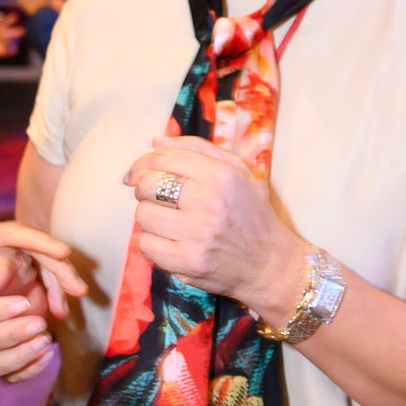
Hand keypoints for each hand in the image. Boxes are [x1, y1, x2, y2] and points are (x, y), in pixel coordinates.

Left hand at [0, 218, 85, 369]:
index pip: (8, 233)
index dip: (37, 241)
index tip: (64, 252)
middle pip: (29, 242)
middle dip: (56, 264)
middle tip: (78, 290)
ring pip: (32, 250)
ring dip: (54, 272)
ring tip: (74, 298)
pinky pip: (26, 257)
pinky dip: (43, 275)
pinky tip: (55, 301)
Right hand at [0, 244, 84, 380]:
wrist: (20, 279)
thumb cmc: (9, 265)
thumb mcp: (5, 258)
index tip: (24, 302)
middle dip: (12, 334)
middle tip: (40, 323)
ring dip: (20, 357)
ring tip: (45, 340)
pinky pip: (9, 376)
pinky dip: (29, 369)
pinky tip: (48, 353)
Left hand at [124, 134, 304, 318]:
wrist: (269, 263)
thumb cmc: (252, 213)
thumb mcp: (239, 171)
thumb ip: (198, 149)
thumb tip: (155, 141)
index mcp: (220, 175)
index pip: (162, 158)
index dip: (142, 163)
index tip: (136, 172)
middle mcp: (208, 202)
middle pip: (146, 185)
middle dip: (143, 189)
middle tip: (153, 197)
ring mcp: (196, 234)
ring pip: (142, 216)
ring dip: (149, 217)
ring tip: (168, 221)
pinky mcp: (187, 262)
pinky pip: (145, 245)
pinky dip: (152, 243)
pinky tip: (170, 241)